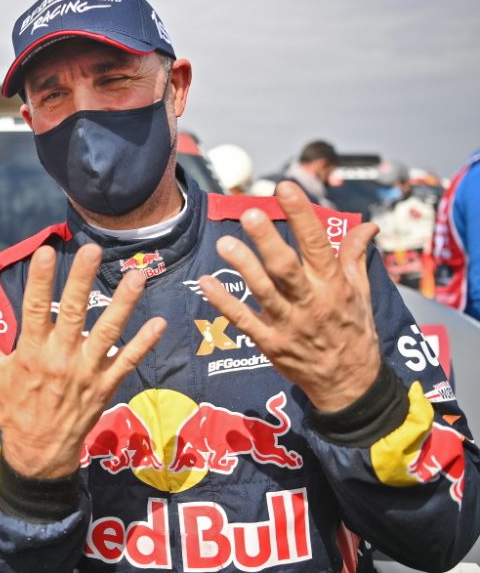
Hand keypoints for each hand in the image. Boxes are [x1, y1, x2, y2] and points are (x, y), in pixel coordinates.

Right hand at [0, 244, 166, 478]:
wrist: (39, 452)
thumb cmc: (13, 407)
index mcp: (30, 352)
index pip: (33, 308)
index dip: (39, 279)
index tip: (45, 251)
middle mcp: (60, 359)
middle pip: (72, 313)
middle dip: (81, 281)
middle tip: (91, 250)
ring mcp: (85, 373)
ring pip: (107, 333)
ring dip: (123, 305)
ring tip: (137, 277)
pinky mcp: (105, 386)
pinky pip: (127, 362)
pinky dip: (144, 343)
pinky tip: (159, 323)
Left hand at [199, 181, 380, 411]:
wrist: (349, 385)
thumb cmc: (354, 331)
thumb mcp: (361, 293)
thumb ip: (355, 256)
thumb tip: (368, 226)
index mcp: (333, 285)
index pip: (318, 244)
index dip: (301, 215)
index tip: (285, 187)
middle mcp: (311, 302)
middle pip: (287, 268)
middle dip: (269, 241)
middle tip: (250, 214)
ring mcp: (288, 324)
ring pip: (264, 292)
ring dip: (243, 268)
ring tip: (223, 244)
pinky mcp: (269, 343)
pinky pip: (244, 320)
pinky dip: (224, 303)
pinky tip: (206, 283)